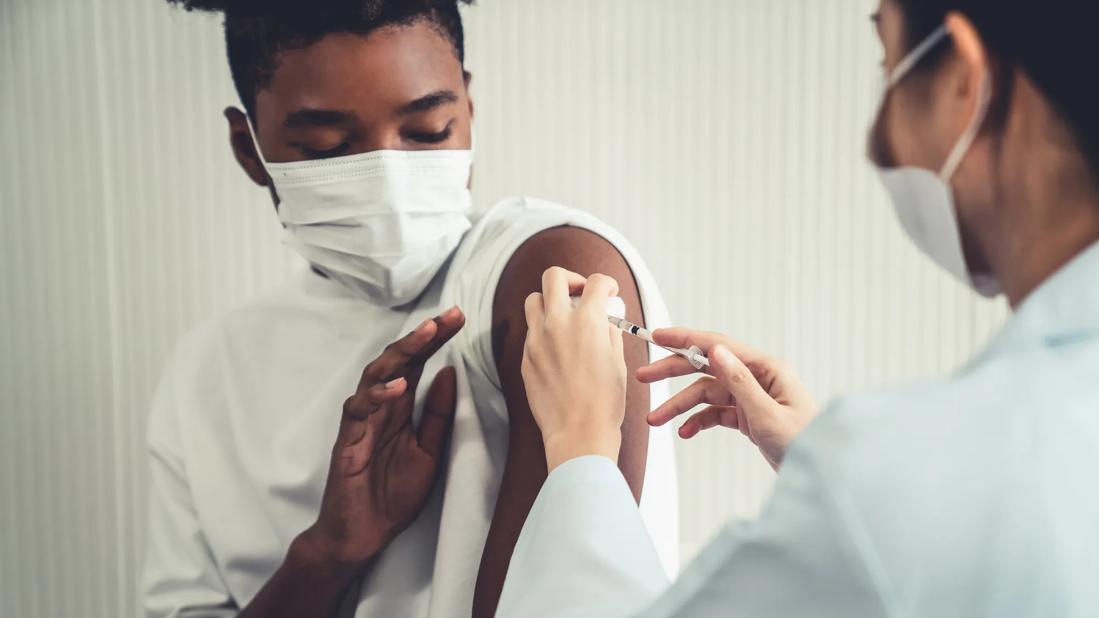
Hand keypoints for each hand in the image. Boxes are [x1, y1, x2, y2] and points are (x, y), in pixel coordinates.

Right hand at [300, 306, 465, 567]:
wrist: (364, 534)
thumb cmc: (392, 494)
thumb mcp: (428, 451)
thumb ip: (436, 414)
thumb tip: (450, 373)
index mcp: (399, 408)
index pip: (418, 364)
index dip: (436, 340)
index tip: (459, 319)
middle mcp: (379, 407)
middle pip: (398, 361)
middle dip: (422, 337)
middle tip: (447, 317)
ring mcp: (361, 421)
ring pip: (374, 375)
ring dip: (401, 354)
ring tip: (425, 336)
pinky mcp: (347, 440)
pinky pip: (358, 410)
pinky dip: (377, 395)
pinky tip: (397, 386)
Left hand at [522, 267, 626, 470]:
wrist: (578, 432)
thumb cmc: (604, 402)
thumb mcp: (617, 361)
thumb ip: (609, 332)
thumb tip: (606, 320)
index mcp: (587, 321)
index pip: (594, 283)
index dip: (606, 283)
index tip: (608, 292)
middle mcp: (558, 324)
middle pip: (554, 277)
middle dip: (570, 279)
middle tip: (580, 292)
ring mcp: (537, 340)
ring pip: (533, 300)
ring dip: (550, 301)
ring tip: (563, 316)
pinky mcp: (526, 358)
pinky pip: (530, 331)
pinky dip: (543, 330)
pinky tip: (556, 346)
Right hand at [638, 328, 817, 468]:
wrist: (822, 475)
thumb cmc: (805, 445)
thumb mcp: (767, 415)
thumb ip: (740, 382)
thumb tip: (715, 351)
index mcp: (767, 369)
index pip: (719, 347)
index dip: (686, 339)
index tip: (659, 336)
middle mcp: (758, 378)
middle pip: (707, 367)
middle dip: (674, 372)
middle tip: (645, 376)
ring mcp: (753, 397)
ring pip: (707, 393)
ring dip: (681, 406)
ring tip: (656, 419)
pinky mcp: (749, 416)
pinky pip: (716, 413)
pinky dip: (699, 420)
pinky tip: (686, 432)